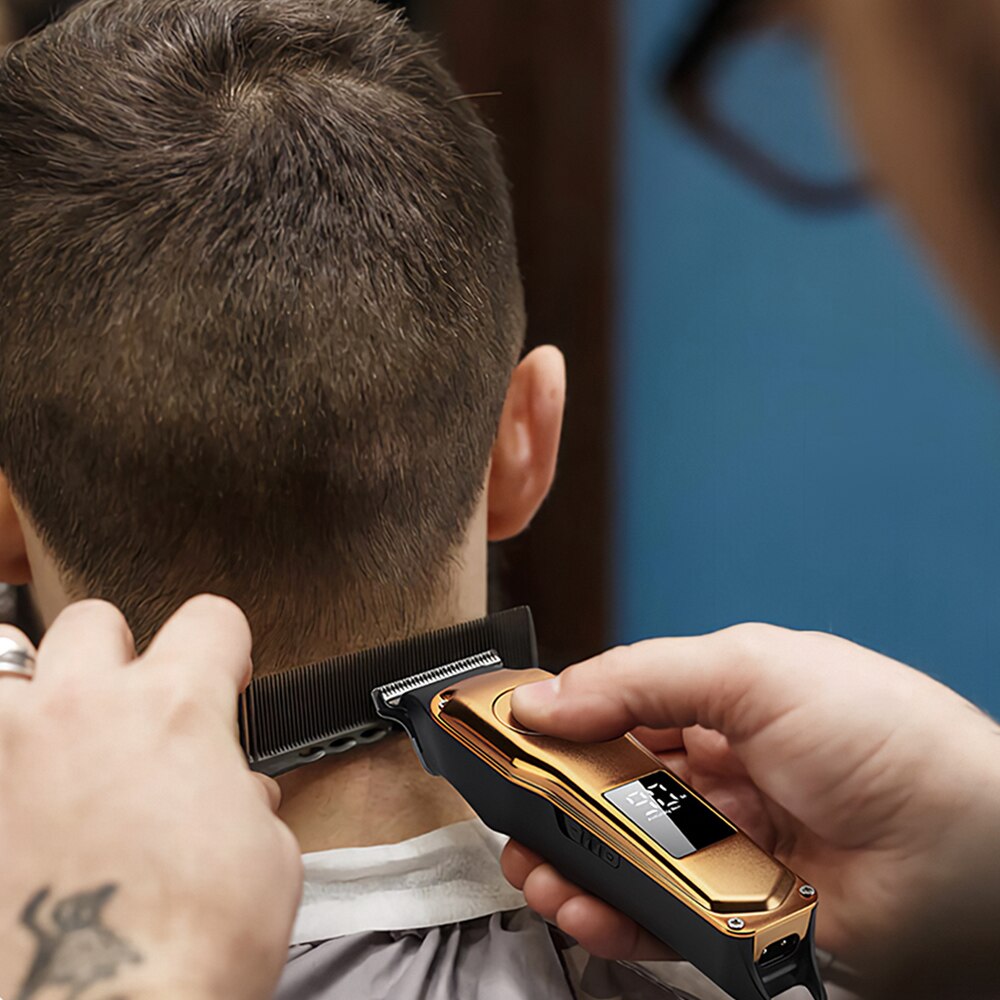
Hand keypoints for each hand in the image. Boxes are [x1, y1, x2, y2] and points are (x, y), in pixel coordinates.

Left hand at [0, 596, 302, 999]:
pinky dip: (7, 763)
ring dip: (33, 690)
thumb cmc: (187, 948)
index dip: (226, 646)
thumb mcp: (268, 859)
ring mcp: (7, 751)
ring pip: (6, 660)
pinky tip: (22, 797)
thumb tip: (232, 798)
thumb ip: (245, 804)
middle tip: (133, 707)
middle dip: (122, 656)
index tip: (224, 671)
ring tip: (50, 737)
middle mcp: (82, 710)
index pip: (210, 620)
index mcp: (175, 709)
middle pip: (96, 621)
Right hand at [500, 624, 999, 980]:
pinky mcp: (736, 918)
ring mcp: (726, 849)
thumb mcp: (749, 669)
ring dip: (569, 859)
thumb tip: (545, 699)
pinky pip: (656, 918)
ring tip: (529, 861)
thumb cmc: (882, 735)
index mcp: (723, 705)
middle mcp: (721, 777)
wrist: (971, 849)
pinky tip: (574, 900)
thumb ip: (638, 677)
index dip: (563, 719)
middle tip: (507, 804)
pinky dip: (609, 913)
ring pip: (625, 856)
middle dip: (552, 797)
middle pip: (611, 787)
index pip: (619, 708)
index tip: (509, 732)